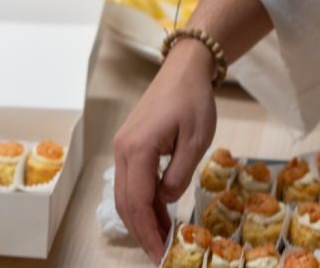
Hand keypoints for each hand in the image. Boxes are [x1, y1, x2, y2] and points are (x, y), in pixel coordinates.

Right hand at [113, 38, 216, 261]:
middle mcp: (123, 149)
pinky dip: (142, 199)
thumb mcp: (196, 140)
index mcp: (138, 148)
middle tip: (160, 253)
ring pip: (124, 193)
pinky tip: (159, 211)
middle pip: (125, 202)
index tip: (159, 254)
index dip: (147, 232)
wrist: (184, 69)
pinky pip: (130, 180)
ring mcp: (123, 146)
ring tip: (162, 236)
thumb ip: (179, 175)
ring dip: (141, 217)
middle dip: (141, 230)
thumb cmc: (193, 100)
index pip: (137, 201)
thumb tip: (165, 199)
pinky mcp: (130, 144)